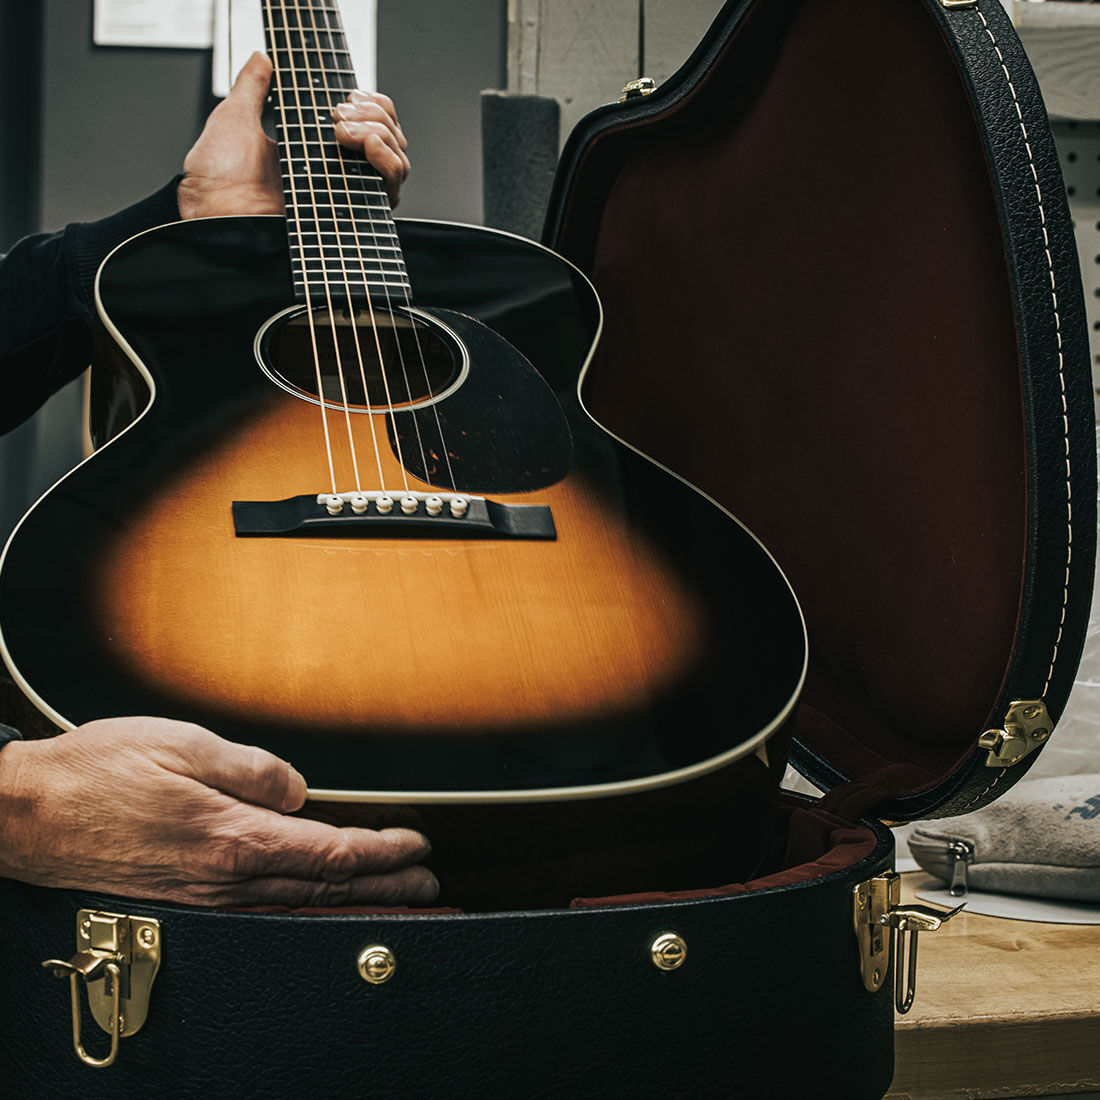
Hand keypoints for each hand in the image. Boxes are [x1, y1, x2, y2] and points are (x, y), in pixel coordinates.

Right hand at [0, 717, 437, 906]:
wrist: (27, 815)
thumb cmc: (98, 772)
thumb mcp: (183, 744)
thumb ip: (252, 769)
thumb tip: (298, 791)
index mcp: (232, 837)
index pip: (329, 851)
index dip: (380, 850)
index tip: (416, 843)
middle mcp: (225, 877)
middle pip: (323, 886)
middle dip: (383, 884)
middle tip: (427, 880)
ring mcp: (206, 894)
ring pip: (298, 902)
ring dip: (353, 899)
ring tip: (394, 894)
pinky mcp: (188, 896)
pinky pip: (265, 905)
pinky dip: (307, 904)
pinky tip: (321, 900)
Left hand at [178, 53, 409, 219]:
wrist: (214, 213)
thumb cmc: (217, 180)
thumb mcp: (234, 117)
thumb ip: (252, 86)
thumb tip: (262, 57)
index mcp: (316, 151)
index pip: (369, 124)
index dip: (370, 104)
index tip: (347, 96)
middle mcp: (338, 174)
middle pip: (393, 139)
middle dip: (376, 114)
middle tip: (340, 113)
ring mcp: (348, 195)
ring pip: (399, 162)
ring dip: (382, 133)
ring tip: (345, 130)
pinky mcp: (353, 216)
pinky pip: (393, 192)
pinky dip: (388, 161)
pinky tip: (366, 145)